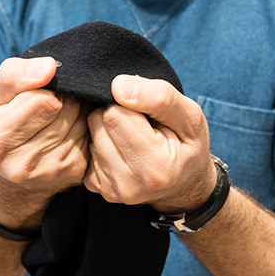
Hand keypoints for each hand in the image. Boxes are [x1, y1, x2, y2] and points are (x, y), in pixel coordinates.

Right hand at [0, 57, 89, 194]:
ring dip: (72, 110)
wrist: (9, 167)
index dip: (43, 88)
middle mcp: (21, 165)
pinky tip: (63, 130)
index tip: (33, 92)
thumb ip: (15, 75)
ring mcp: (50, 172)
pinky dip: (80, 125)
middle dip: (59, 97)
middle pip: (67, 108)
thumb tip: (49, 68)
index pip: (45, 100)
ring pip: (82, 118)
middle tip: (44, 104)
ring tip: (53, 116)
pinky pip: (91, 133)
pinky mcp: (74, 173)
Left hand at [84, 75, 215, 210]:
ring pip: (89, 134)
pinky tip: (121, 149)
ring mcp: (109, 189)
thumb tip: (118, 86)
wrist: (184, 183)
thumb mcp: (189, 116)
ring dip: (107, 129)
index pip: (114, 114)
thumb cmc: (187, 144)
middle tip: (140, 126)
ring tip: (132, 137)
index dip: (131, 105)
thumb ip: (159, 97)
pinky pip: (85, 149)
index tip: (149, 116)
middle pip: (97, 122)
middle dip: (116, 115)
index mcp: (155, 168)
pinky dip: (101, 143)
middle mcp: (129, 185)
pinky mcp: (95, 186)